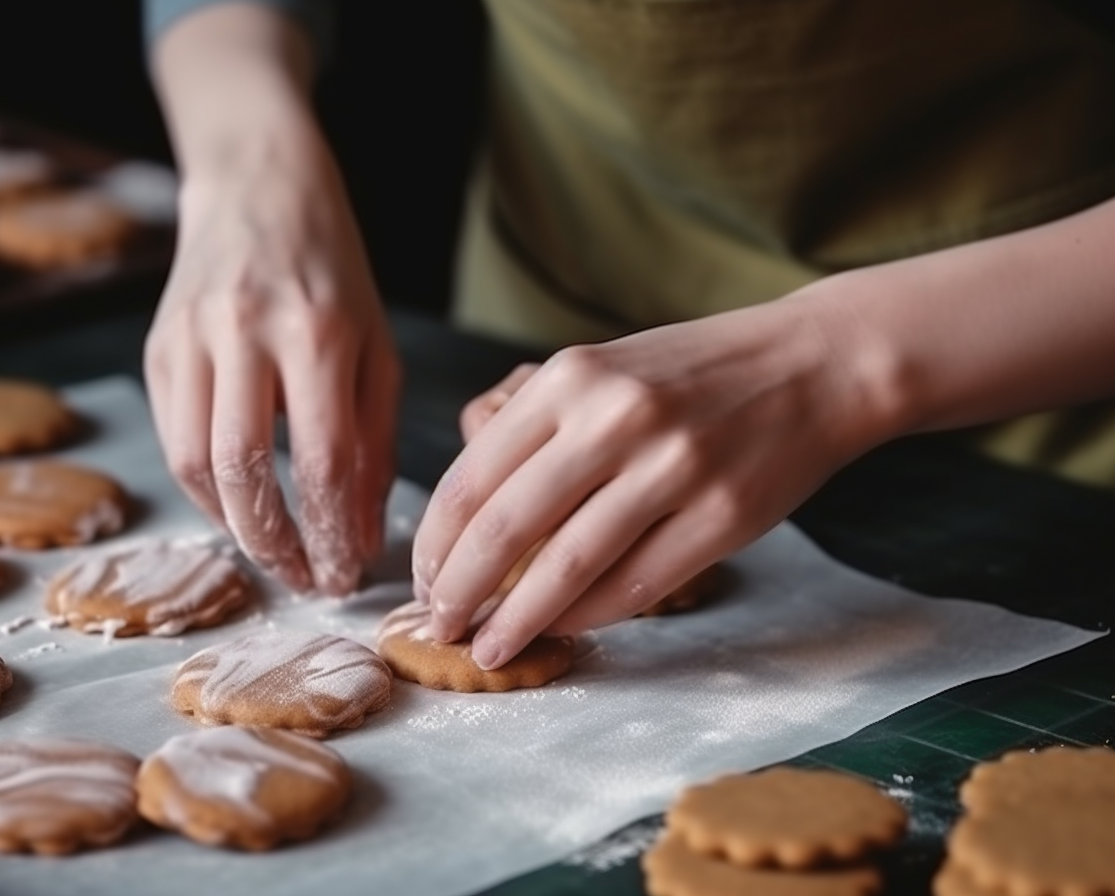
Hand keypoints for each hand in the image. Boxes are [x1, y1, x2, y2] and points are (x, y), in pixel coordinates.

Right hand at [145, 126, 398, 595]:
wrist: (257, 186)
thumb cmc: (332, 271)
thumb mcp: (377, 346)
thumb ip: (374, 440)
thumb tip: (362, 534)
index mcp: (317, 330)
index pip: (322, 461)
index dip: (332, 533)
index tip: (346, 576)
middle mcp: (245, 332)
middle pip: (244, 471)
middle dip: (275, 545)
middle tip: (305, 579)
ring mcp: (190, 337)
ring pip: (192, 464)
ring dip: (233, 527)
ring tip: (273, 554)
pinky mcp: (157, 348)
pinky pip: (171, 439)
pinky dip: (203, 489)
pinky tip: (238, 507)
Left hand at [413, 296, 894, 668]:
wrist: (815, 364)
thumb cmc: (693, 374)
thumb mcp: (601, 369)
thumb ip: (536, 430)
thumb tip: (469, 525)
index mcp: (571, 377)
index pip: (472, 478)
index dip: (435, 544)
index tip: (424, 581)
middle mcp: (616, 418)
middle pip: (504, 529)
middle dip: (460, 592)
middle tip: (441, 626)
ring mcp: (672, 468)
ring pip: (565, 569)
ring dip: (516, 621)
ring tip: (489, 648)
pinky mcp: (720, 517)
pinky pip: (632, 586)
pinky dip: (586, 617)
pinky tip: (560, 628)